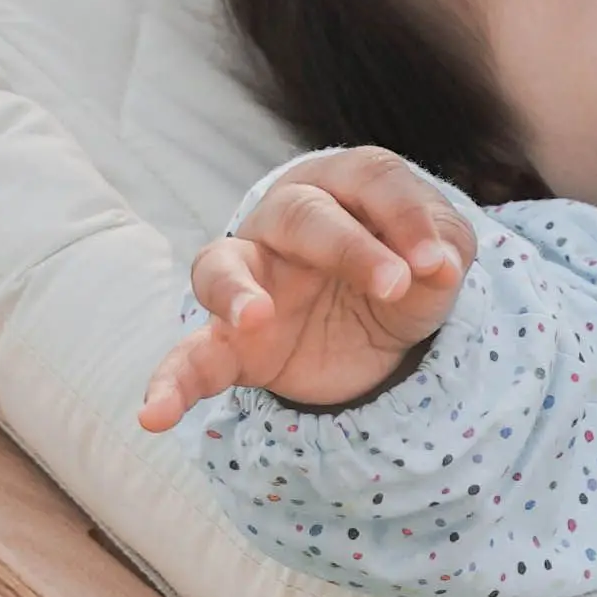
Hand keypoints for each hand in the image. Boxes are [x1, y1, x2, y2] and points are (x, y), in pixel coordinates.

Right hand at [137, 151, 473, 428]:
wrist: (374, 321)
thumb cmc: (403, 265)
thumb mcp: (439, 258)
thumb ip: (442, 252)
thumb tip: (440, 265)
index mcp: (342, 185)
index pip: (371, 181)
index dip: (406, 217)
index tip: (438, 264)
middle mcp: (285, 220)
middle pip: (302, 216)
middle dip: (349, 247)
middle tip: (394, 284)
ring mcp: (249, 277)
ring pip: (219, 267)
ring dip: (234, 291)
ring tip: (254, 318)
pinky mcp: (231, 341)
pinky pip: (190, 357)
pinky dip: (170, 384)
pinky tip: (153, 416)